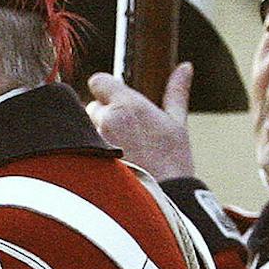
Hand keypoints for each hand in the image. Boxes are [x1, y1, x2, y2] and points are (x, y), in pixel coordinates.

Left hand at [87, 63, 196, 180]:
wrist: (165, 202)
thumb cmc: (174, 164)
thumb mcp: (178, 125)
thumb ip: (176, 93)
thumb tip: (185, 67)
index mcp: (128, 105)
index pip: (98, 81)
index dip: (106, 90)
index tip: (116, 102)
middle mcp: (107, 120)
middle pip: (92, 107)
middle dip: (104, 118)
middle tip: (127, 137)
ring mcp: (95, 142)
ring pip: (86, 130)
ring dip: (98, 138)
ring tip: (121, 155)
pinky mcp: (86, 162)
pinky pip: (82, 150)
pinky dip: (92, 156)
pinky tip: (112, 167)